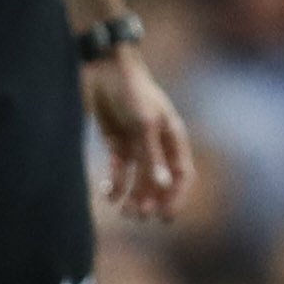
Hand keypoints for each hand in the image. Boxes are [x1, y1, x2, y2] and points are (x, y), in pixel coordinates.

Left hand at [85, 48, 192, 218]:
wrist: (102, 66)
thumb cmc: (130, 90)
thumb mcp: (144, 123)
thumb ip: (151, 156)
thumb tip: (162, 185)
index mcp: (172, 136)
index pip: (182, 174)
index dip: (176, 196)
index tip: (164, 216)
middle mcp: (156, 142)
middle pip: (158, 180)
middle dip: (150, 200)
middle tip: (138, 216)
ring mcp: (135, 142)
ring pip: (137, 178)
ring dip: (133, 196)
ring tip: (124, 212)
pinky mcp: (114, 141)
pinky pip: (118, 169)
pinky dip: (115, 184)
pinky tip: (108, 194)